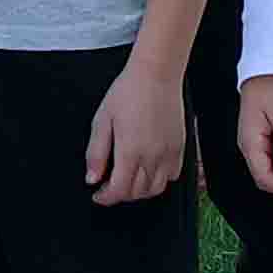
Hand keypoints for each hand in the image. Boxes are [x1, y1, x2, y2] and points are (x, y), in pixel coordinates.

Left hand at [84, 53, 191, 206]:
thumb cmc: (128, 92)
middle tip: (109, 186)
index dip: (106, 198)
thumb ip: (96, 153)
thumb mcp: (102, 120)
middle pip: (138, 192)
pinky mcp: (180, 147)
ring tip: (127, 181)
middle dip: (120, 195)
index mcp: (130, 151)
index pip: (119, 190)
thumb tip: (92, 178)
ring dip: (140, 191)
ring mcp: (169, 153)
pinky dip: (159, 180)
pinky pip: (173, 175)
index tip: (98, 195)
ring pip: (156, 188)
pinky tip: (148, 170)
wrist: (156, 74)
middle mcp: (152, 156)